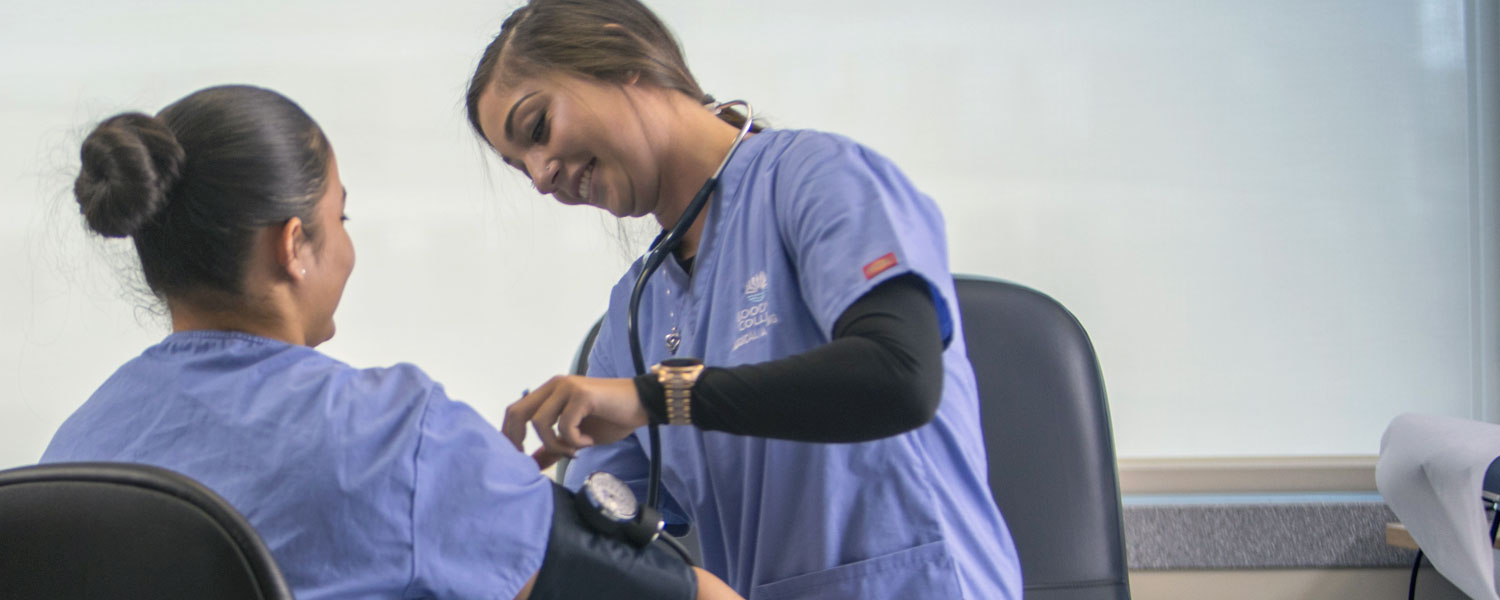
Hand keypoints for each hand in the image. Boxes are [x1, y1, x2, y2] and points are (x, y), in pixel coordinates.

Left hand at [503, 375, 647, 468]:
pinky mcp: (581, 395)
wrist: (642, 406)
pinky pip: (565, 426)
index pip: (515, 410)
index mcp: (550, 392)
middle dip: (518, 440)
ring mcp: (567, 387)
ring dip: (555, 444)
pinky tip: (589, 442)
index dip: (509, 435)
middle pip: (518, 412)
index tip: (517, 458)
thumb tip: (532, 464)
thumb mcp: (577, 438)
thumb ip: (554, 447)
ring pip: (540, 423)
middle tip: (531, 460)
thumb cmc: (611, 419)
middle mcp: (555, 385)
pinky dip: (575, 441)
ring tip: (574, 451)